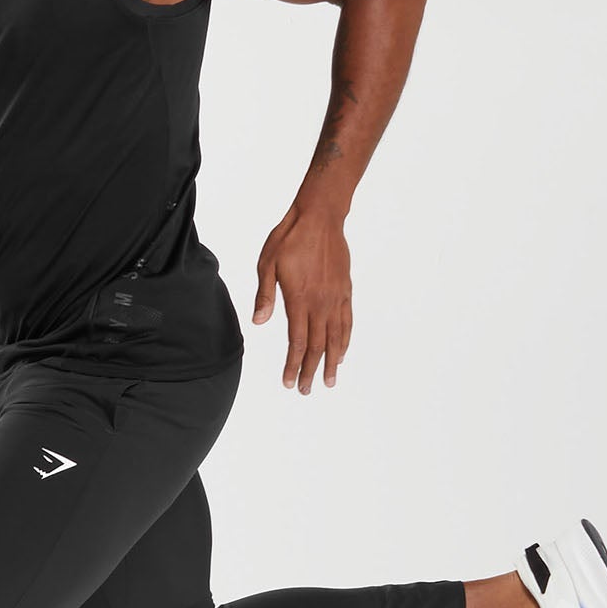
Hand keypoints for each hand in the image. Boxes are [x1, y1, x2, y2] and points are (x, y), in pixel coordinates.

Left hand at [252, 202, 352, 391]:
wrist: (319, 217)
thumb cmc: (289, 238)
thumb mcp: (267, 263)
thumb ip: (265, 295)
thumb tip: (259, 322)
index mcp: (299, 299)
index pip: (296, 341)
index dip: (293, 365)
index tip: (290, 382)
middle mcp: (320, 302)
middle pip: (316, 346)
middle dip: (310, 370)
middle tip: (306, 390)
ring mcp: (335, 297)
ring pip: (335, 338)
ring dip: (331, 362)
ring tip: (328, 381)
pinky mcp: (345, 290)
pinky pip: (347, 321)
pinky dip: (344, 340)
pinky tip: (341, 352)